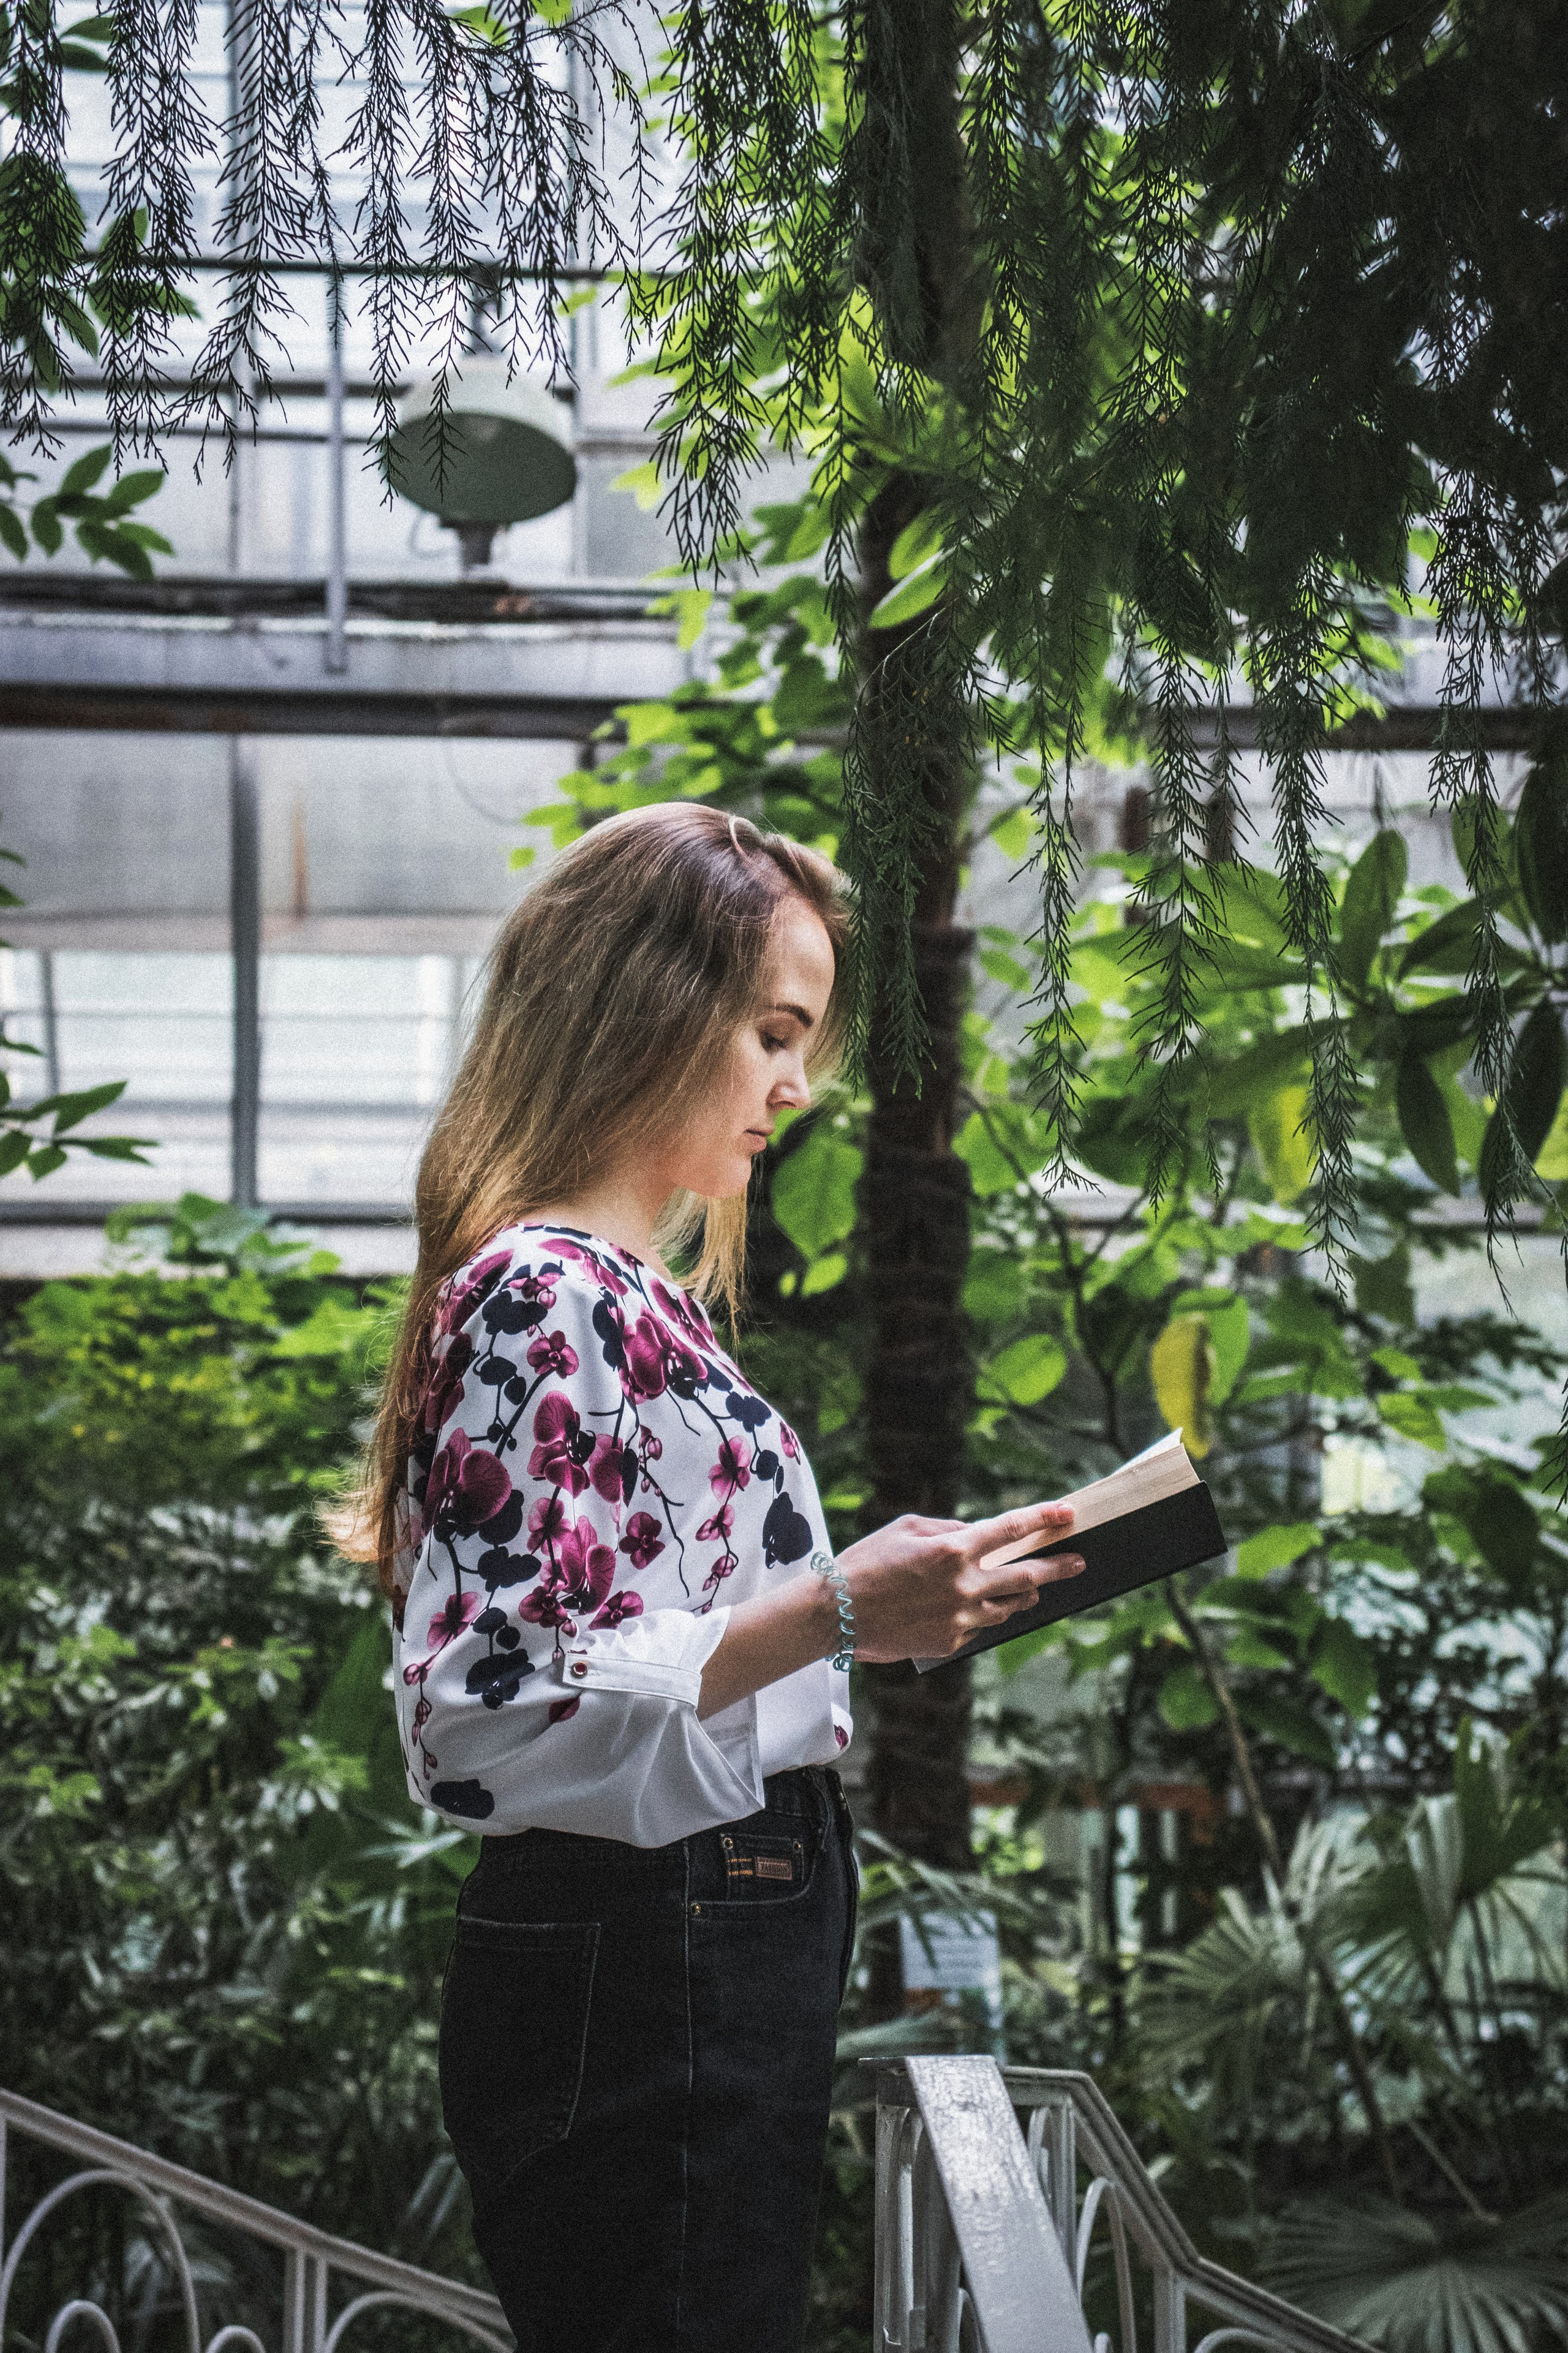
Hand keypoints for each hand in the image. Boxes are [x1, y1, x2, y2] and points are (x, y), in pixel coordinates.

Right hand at [833, 1503, 1085, 1662]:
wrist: (836, 1614)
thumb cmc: (866, 1563)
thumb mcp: (905, 1529)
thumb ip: (947, 1528)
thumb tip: (975, 1534)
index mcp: (952, 1549)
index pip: (1010, 1529)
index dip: (1042, 1519)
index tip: (1067, 1514)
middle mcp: (963, 1584)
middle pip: (1026, 1576)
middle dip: (1057, 1567)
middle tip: (1079, 1563)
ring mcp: (959, 1618)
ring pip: (1008, 1607)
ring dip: (1023, 1595)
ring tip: (1032, 1588)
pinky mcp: (950, 1642)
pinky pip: (979, 1626)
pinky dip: (981, 1614)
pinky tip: (972, 1607)